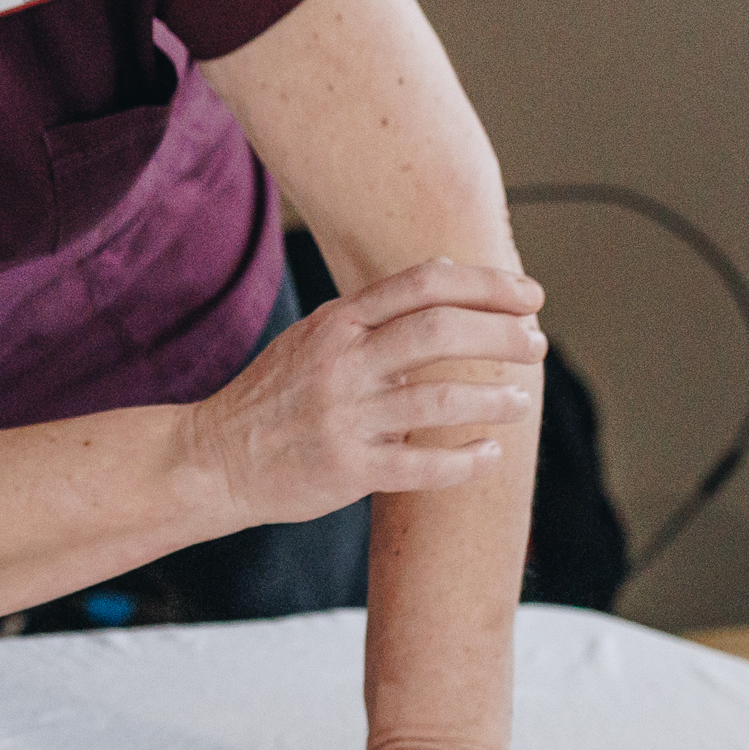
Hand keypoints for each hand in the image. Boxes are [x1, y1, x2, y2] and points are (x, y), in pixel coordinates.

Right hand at [184, 259, 547, 528]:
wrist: (212, 458)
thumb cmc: (275, 398)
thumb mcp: (315, 338)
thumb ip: (373, 314)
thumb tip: (448, 280)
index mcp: (338, 324)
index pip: (424, 284)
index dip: (487, 284)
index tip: (529, 296)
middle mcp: (342, 363)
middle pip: (440, 330)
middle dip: (501, 333)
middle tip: (535, 345)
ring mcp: (344, 417)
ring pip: (440, 398)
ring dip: (494, 398)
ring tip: (520, 401)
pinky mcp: (346, 469)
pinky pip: (423, 466)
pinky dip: (467, 460)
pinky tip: (489, 453)